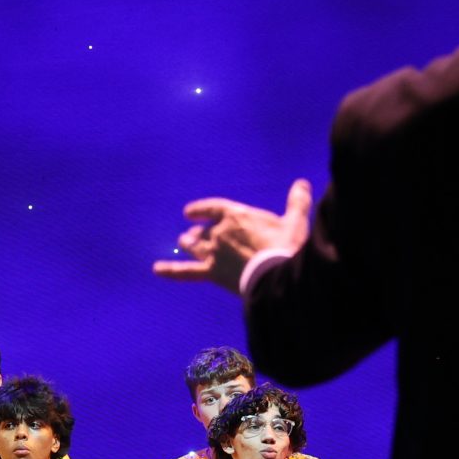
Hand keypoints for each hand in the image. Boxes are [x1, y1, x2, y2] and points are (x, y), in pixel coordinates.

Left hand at [152, 181, 313, 290]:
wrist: (278, 274)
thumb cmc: (288, 246)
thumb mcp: (296, 220)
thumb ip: (297, 202)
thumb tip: (302, 184)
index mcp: (237, 216)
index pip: (213, 208)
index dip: (201, 209)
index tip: (190, 211)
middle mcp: (220, 232)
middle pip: (202, 231)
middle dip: (197, 232)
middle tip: (192, 233)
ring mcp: (213, 253)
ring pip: (193, 246)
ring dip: (188, 244)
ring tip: (183, 243)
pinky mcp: (212, 273)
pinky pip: (186, 272)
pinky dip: (171, 270)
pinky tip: (156, 269)